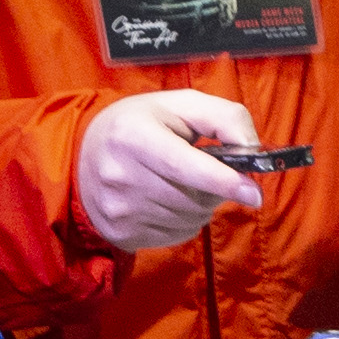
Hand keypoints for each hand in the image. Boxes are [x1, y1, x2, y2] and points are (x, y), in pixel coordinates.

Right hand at [75, 89, 264, 253]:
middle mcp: (119, 174)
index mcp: (132, 134)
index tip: (254, 193)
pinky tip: (168, 199)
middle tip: (207, 171)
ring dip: (200, 204)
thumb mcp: (181, 104)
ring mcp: (117, 209)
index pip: (182, 165)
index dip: (222, 180)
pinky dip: (185, 219)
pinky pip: (176, 234)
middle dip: (214, 189)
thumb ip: (225, 118)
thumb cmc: (143, 124)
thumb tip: (254, 152)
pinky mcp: (119, 233)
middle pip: (192, 197)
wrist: (84, 155)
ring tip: (182, 182)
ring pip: (189, 219)